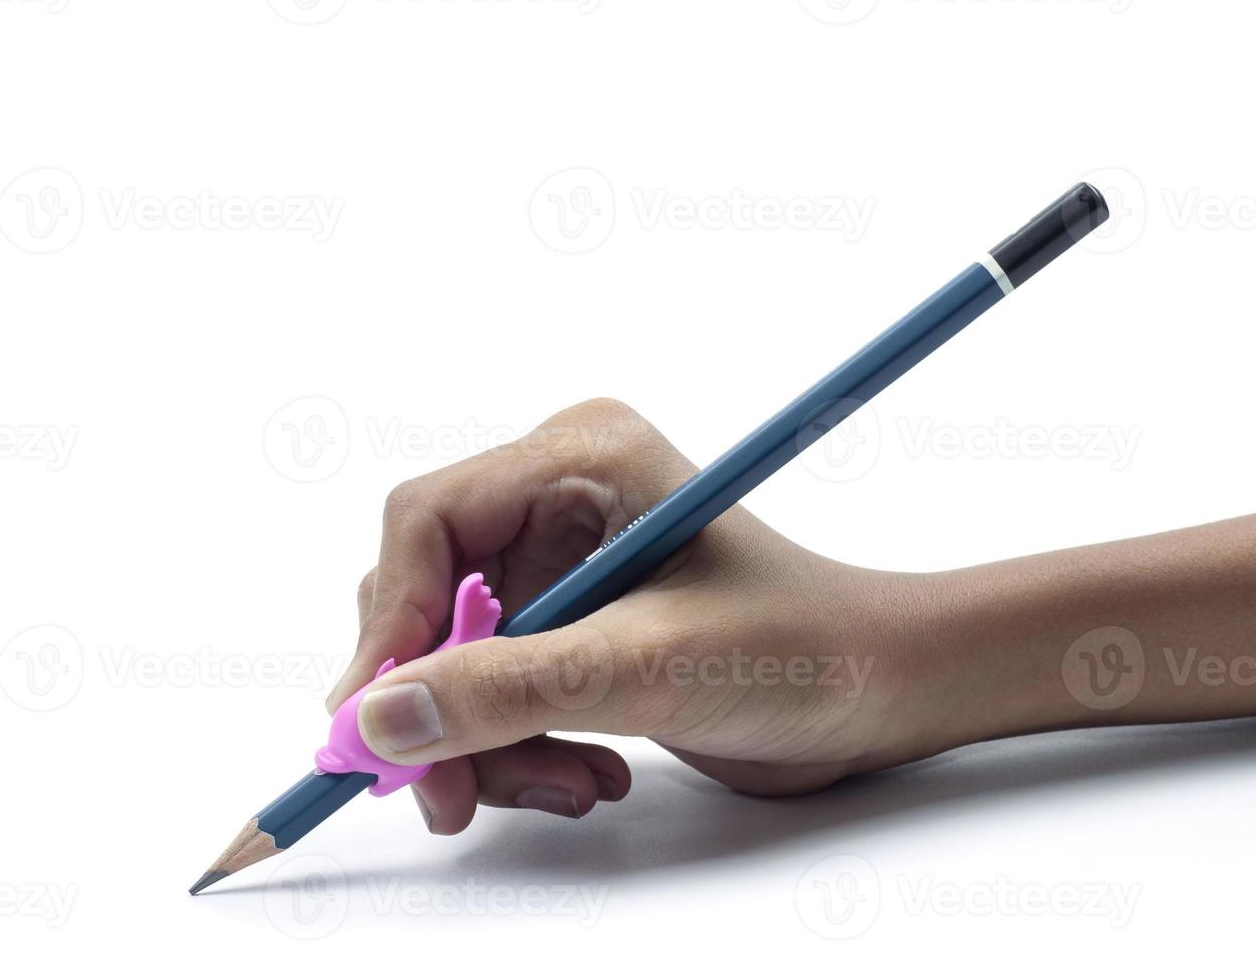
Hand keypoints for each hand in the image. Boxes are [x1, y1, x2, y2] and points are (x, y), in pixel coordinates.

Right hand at [328, 399, 937, 833]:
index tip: (376, 726)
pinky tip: (590, 773)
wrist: (879, 690)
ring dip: (489, 740)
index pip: (427, 521)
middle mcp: (559, 497)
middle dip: (439, 703)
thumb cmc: (800, 648)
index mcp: (580, 458)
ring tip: (567, 786)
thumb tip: (375, 720)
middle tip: (450, 796)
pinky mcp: (573, 621)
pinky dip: (521, 744)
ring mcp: (562, 561)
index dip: (390, 624)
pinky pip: (495, 687)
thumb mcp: (647, 668)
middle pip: (427, 596)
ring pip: (453, 657)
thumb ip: (508, 689)